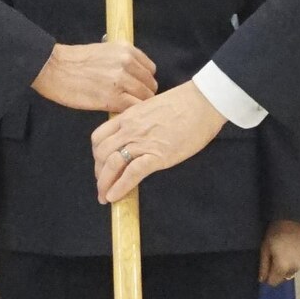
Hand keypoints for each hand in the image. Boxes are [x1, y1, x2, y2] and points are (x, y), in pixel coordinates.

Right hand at [34, 40, 156, 112]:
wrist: (53, 68)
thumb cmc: (73, 62)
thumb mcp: (104, 51)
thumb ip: (122, 61)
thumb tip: (134, 76)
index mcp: (126, 49)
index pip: (150, 69)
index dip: (143, 81)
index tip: (135, 88)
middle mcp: (127, 62)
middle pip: (150, 85)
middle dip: (141, 94)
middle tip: (128, 101)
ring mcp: (122, 80)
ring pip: (145, 98)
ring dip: (136, 105)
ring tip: (123, 108)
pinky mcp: (113, 98)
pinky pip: (133, 108)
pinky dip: (129, 113)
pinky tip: (118, 112)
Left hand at [92, 80, 225, 202]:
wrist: (203, 102)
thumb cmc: (184, 103)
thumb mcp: (152, 108)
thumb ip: (140, 122)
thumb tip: (138, 136)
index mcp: (128, 117)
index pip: (99, 137)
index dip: (96, 155)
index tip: (101, 165)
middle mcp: (130, 129)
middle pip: (101, 154)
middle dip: (98, 172)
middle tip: (102, 185)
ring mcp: (142, 142)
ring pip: (112, 164)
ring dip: (104, 183)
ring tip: (105, 196)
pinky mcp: (158, 155)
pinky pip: (132, 173)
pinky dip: (120, 187)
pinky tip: (115, 197)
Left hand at [259, 219, 299, 285]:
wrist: (294, 220)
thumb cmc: (275, 233)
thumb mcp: (265, 249)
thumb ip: (264, 266)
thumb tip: (262, 280)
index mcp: (282, 267)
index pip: (273, 282)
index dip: (267, 277)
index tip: (266, 267)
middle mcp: (294, 269)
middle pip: (283, 278)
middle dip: (277, 272)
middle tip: (274, 257)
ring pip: (291, 271)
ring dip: (286, 266)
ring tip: (284, 252)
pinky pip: (298, 264)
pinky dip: (294, 260)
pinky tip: (292, 249)